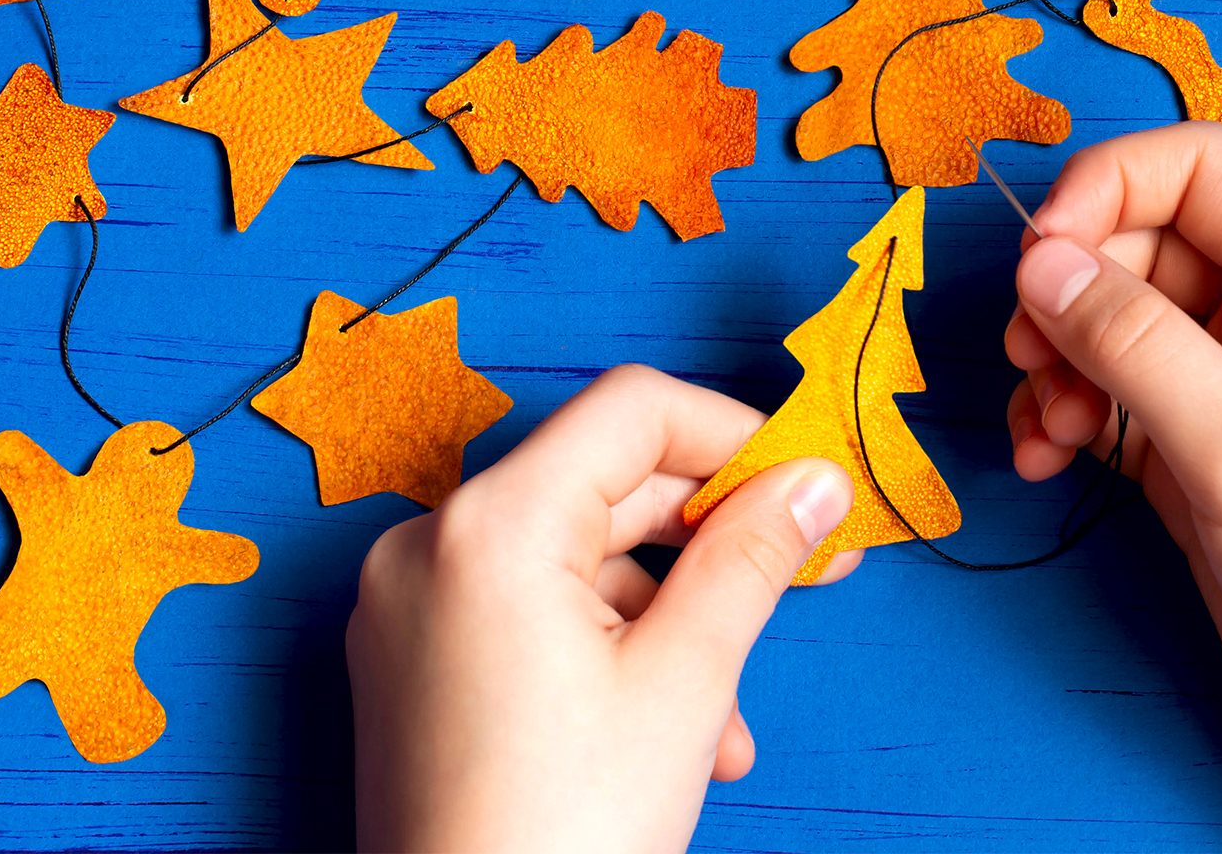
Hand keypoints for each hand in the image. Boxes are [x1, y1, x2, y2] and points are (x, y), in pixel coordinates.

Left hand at [348, 364, 856, 853]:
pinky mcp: (410, 663)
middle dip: (713, 534)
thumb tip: (812, 480)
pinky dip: (607, 648)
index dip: (734, 434)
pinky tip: (672, 731)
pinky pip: (528, 611)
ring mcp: (409, 607)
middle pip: (604, 481)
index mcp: (488, 528)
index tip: (809, 481)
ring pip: (575, 558)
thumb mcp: (685, 682)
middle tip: (812, 567)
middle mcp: (428, 547)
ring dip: (671, 616)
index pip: (632, 410)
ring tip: (727, 722)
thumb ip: (752, 557)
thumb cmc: (556, 839)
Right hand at [1004, 123, 1221, 851]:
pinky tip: (1046, 462)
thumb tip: (1040, 259)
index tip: (1035, 257)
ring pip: (1120, 320)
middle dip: (1070, 285)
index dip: (1107, 186)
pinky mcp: (1207, 461)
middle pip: (1146, 239)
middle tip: (1026, 357)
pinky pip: (1115, 397)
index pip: (1200, 166)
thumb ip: (1135, 342)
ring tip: (1042, 430)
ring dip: (1057, 359)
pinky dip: (1068, 415)